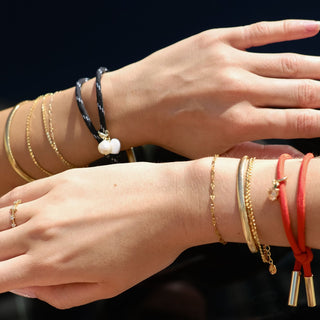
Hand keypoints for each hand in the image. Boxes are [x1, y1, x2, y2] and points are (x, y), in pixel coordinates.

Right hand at [0, 163, 196, 308]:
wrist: (173, 201)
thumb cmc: (148, 246)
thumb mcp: (108, 287)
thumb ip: (60, 294)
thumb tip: (29, 286)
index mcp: (52, 264)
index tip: (2, 280)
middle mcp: (43, 230)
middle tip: (7, 262)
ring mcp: (51, 199)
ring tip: (5, 241)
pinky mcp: (63, 178)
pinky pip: (20, 193)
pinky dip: (6, 205)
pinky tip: (10, 212)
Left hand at [108, 19, 319, 157]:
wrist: (137, 103)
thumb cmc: (174, 132)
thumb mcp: (212, 153)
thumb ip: (256, 154)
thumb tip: (295, 157)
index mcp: (239, 123)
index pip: (298, 121)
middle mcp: (240, 91)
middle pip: (300, 91)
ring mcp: (229, 62)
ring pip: (288, 62)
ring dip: (316, 67)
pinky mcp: (217, 41)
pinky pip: (262, 30)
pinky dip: (291, 27)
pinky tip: (314, 28)